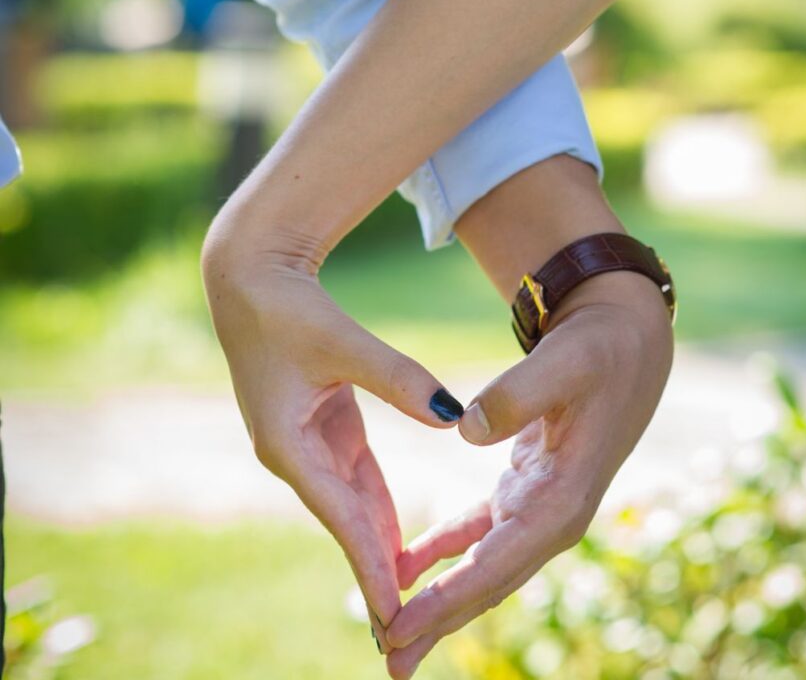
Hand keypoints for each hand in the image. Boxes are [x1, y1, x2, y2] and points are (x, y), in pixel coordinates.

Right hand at [200, 211, 463, 640]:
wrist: (252, 278)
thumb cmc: (287, 308)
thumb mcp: (343, 342)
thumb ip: (397, 378)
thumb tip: (449, 415)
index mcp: (287, 444)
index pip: (340, 515)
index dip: (370, 564)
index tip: (395, 614)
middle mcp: (292, 454)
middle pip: (344, 522)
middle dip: (375, 572)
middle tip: (407, 630)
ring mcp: (305, 442)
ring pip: (351, 504)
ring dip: (378, 545)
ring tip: (408, 599)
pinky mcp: (320, 423)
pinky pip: (355, 475)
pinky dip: (376, 506)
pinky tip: (399, 537)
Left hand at [383, 273, 672, 678]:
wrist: (627, 343)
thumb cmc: (600, 352)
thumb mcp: (563, 362)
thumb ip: (517, 395)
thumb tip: (465, 429)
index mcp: (563, 497)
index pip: (497, 563)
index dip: (448, 600)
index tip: (402, 628)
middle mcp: (553, 515)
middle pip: (488, 582)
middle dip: (439, 622)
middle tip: (390, 661)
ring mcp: (540, 506)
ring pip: (481, 566)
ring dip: (440, 600)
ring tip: (394, 635)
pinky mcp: (527, 489)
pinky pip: (478, 532)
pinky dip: (443, 551)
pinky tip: (408, 567)